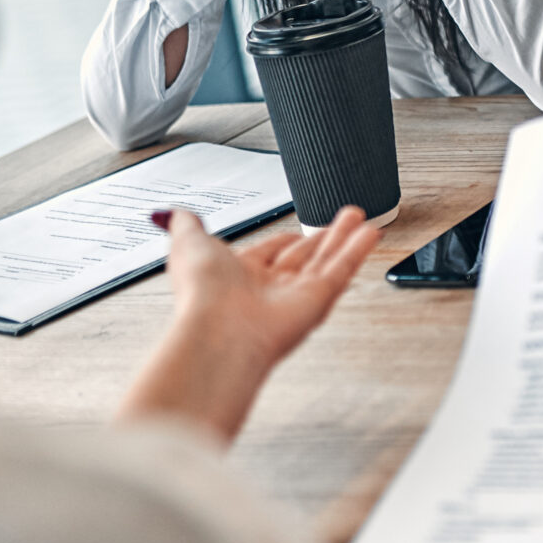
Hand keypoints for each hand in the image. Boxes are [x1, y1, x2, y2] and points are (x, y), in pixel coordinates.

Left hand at [115, 205, 375, 444]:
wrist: (220, 330)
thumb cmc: (201, 294)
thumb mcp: (187, 244)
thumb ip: (186, 225)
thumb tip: (173, 212)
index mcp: (238, 277)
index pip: (267, 254)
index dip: (282, 240)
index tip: (296, 230)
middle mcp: (268, 289)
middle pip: (301, 258)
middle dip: (320, 238)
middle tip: (340, 220)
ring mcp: (294, 297)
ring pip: (324, 261)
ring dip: (342, 238)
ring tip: (359, 216)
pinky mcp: (317, 301)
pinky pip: (340, 271)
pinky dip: (356, 251)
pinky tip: (368, 233)